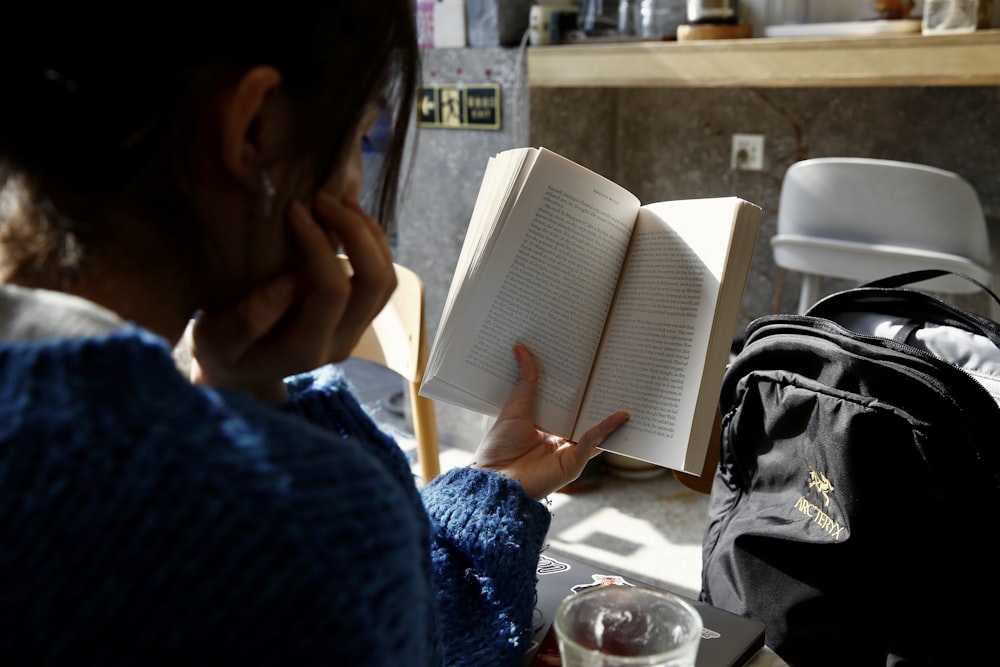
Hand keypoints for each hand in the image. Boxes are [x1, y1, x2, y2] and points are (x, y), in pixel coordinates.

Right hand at [188, 192, 395, 401]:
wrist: (242, 374)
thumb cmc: (222, 353)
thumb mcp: (215, 341)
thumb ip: (248, 319)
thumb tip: (288, 282)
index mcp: (306, 349)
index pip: (332, 291)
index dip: (318, 244)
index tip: (293, 209)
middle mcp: (341, 342)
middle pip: (375, 283)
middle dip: (355, 231)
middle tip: (322, 198)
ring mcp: (356, 331)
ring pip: (386, 279)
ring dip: (369, 233)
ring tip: (338, 199)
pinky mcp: (359, 318)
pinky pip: (382, 278)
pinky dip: (372, 242)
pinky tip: (346, 216)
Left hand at [471, 345, 629, 499]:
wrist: (493, 480)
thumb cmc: (498, 449)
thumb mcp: (515, 408)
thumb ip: (524, 381)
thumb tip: (520, 349)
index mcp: (546, 424)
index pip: (568, 402)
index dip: (577, 384)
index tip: (586, 361)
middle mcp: (560, 437)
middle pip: (584, 413)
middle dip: (597, 395)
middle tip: (611, 369)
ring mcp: (568, 450)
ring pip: (594, 428)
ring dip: (608, 411)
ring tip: (626, 389)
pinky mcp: (573, 463)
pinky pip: (593, 443)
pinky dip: (606, 429)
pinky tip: (619, 416)